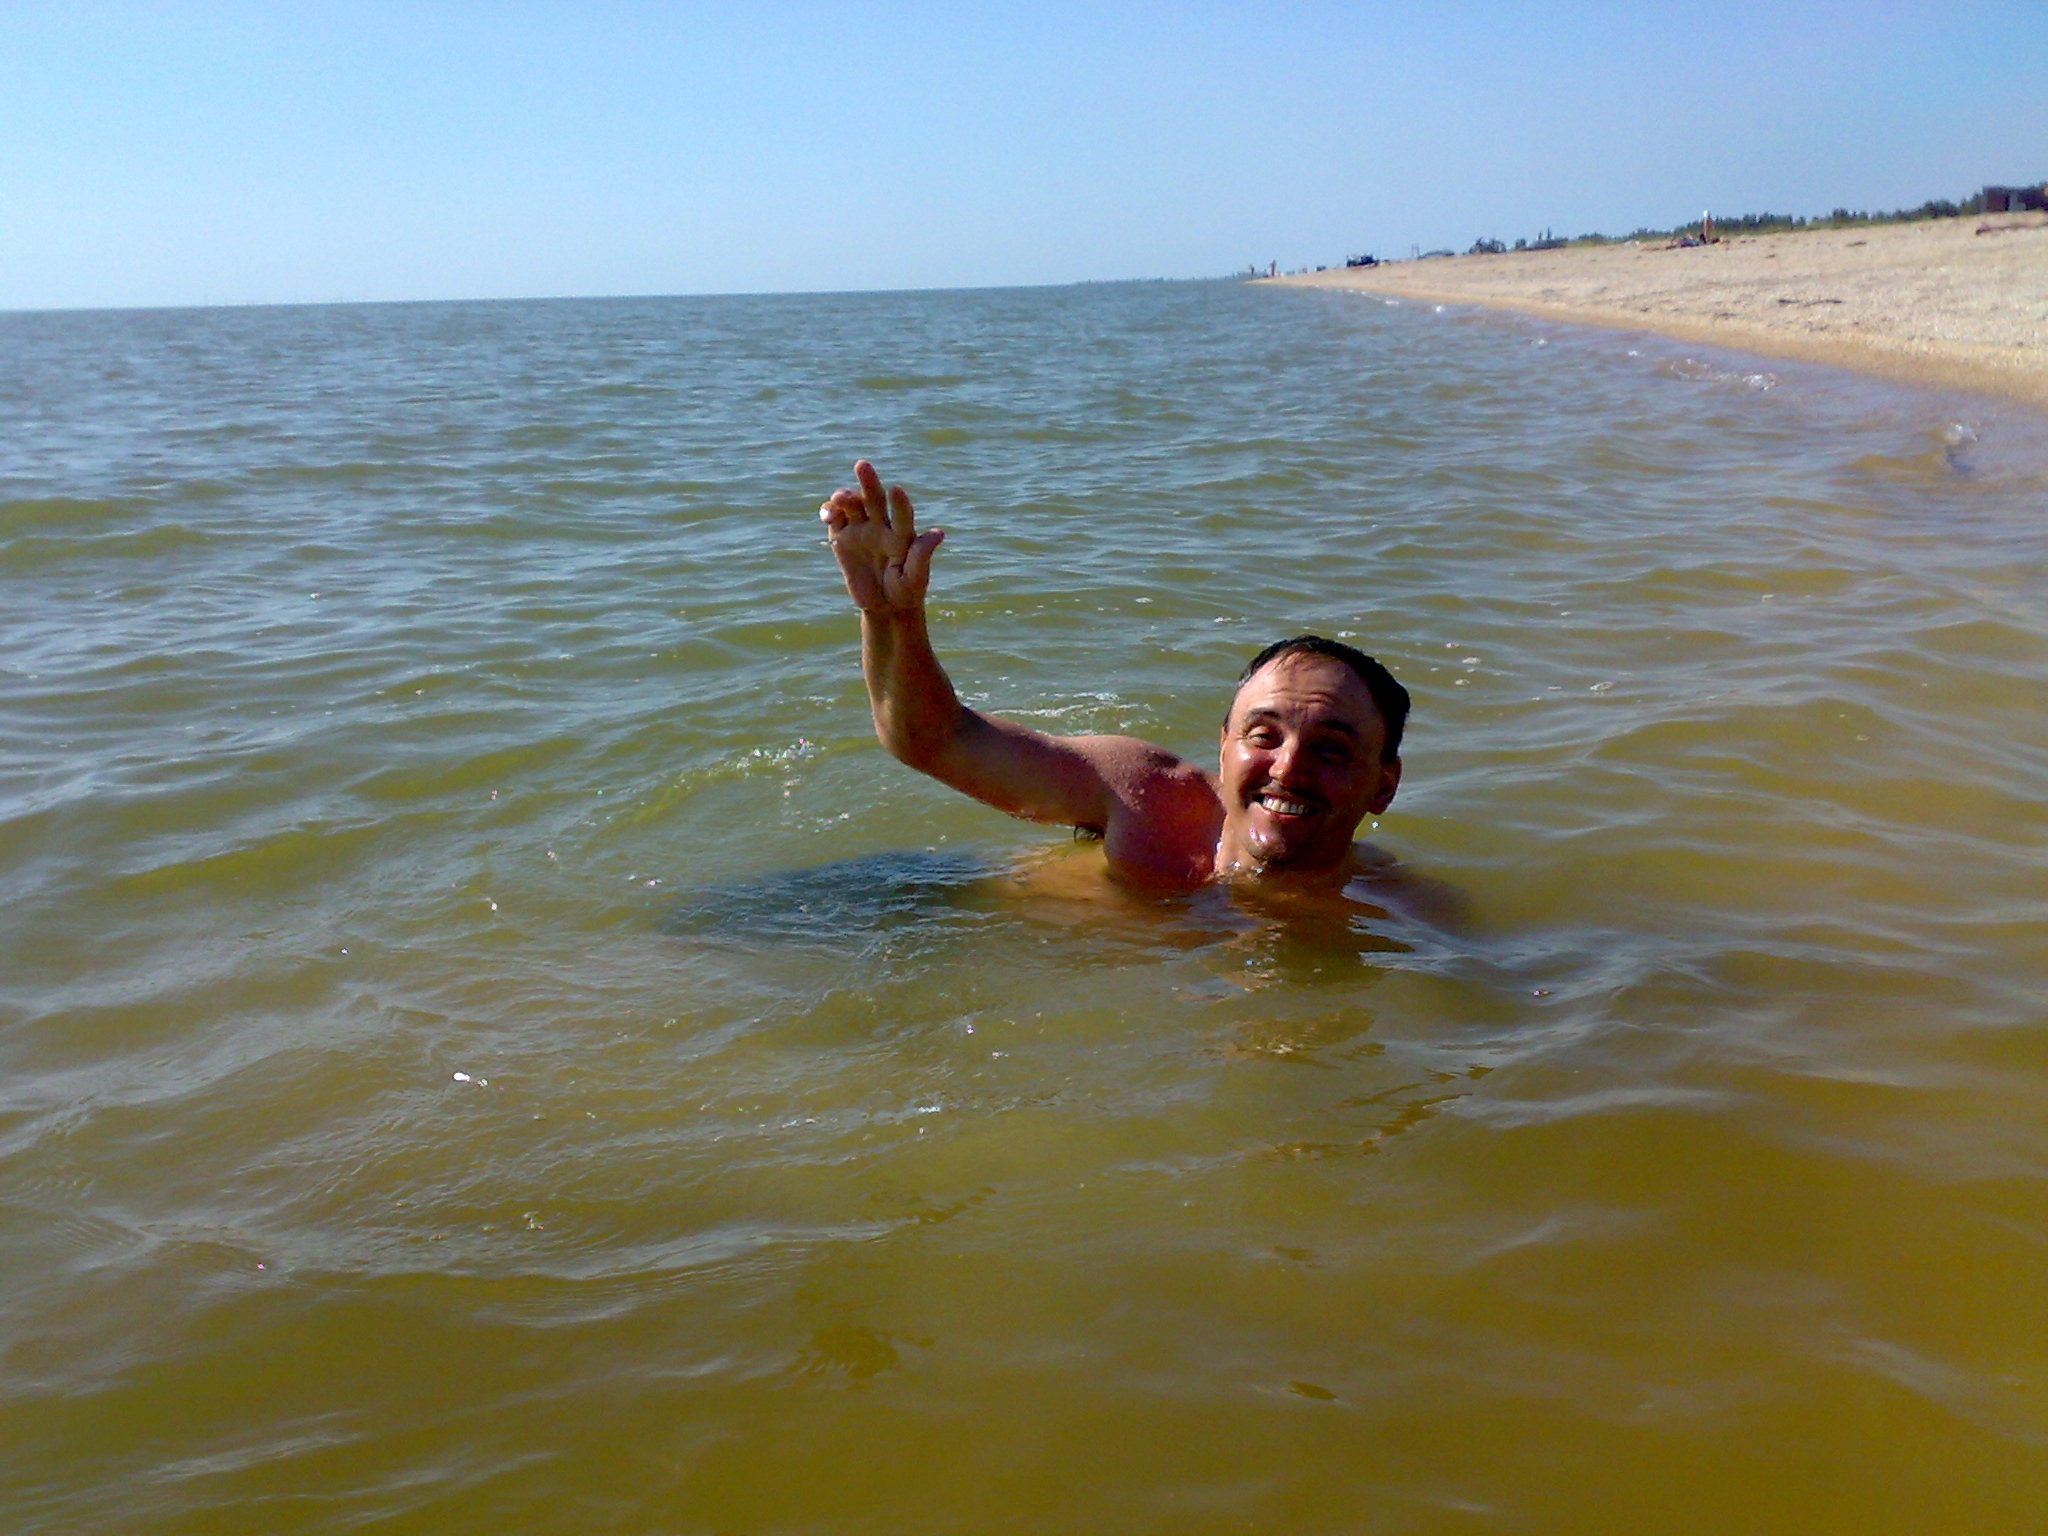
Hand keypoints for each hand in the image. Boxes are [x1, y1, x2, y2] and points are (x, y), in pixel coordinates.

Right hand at [819, 460, 943, 614]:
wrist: (885, 606)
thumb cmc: (906, 592)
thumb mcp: (916, 578)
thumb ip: (922, 556)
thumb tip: (939, 533)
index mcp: (902, 534)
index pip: (902, 514)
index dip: (900, 503)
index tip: (896, 491)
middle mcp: (881, 526)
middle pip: (874, 498)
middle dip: (868, 482)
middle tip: (862, 465)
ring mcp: (861, 530)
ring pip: (852, 505)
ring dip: (846, 497)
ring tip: (841, 498)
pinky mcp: (842, 539)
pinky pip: (834, 520)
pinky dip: (829, 512)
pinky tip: (827, 514)